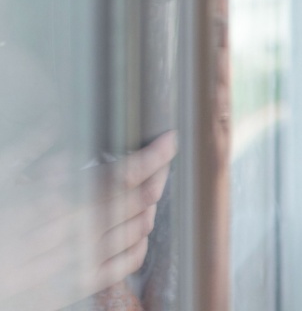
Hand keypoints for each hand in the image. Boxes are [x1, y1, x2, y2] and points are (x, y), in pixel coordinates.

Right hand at [0, 131, 176, 309]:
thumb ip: (27, 150)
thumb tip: (54, 120)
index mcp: (50, 201)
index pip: (119, 175)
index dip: (152, 156)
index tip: (169, 140)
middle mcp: (70, 233)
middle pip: (135, 200)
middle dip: (157, 175)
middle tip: (163, 158)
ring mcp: (76, 262)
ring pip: (136, 230)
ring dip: (150, 206)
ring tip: (150, 186)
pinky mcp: (75, 286)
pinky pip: (126, 264)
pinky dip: (141, 242)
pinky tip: (139, 228)